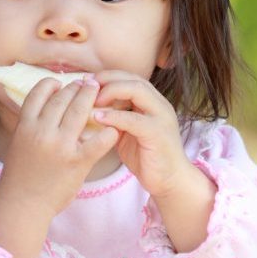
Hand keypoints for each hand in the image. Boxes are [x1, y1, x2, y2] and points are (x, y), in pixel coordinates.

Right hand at [0, 77, 119, 214]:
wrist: (23, 205)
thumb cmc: (21, 175)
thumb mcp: (19, 143)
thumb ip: (32, 124)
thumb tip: (47, 104)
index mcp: (25, 126)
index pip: (38, 93)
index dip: (52, 83)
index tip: (61, 82)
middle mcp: (42, 132)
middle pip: (62, 98)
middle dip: (77, 87)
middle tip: (89, 83)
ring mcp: (60, 146)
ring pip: (80, 111)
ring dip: (91, 98)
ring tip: (100, 93)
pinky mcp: (77, 162)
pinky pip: (98, 140)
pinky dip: (108, 131)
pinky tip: (114, 126)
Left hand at [92, 70, 193, 197]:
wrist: (170, 181)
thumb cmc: (147, 158)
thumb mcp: (128, 132)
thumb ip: (116, 118)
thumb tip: (89, 108)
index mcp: (153, 103)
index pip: (131, 78)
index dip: (108, 76)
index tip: (87, 81)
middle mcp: (160, 105)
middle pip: (134, 79)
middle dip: (108, 79)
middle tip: (87, 86)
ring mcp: (161, 117)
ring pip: (137, 91)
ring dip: (111, 92)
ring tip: (92, 100)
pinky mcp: (158, 133)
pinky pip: (133, 119)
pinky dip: (114, 116)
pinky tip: (98, 118)